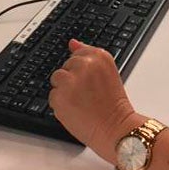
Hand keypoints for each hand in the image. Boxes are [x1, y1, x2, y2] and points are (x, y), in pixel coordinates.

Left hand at [49, 40, 138, 161]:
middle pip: (66, 66)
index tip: (89, 81)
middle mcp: (84, 64)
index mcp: (99, 56)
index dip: (82, 71)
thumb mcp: (107, 71)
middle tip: (88, 94)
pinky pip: (53, 96)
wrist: (115, 127)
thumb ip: (88, 54)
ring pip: (57, 80)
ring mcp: (70, 80)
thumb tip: (72, 42)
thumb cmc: (113, 103)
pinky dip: (61, 105)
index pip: (78, 53)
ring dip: (65, 90)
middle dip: (73, 79)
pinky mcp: (59, 96)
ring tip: (82, 101)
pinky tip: (76, 110)